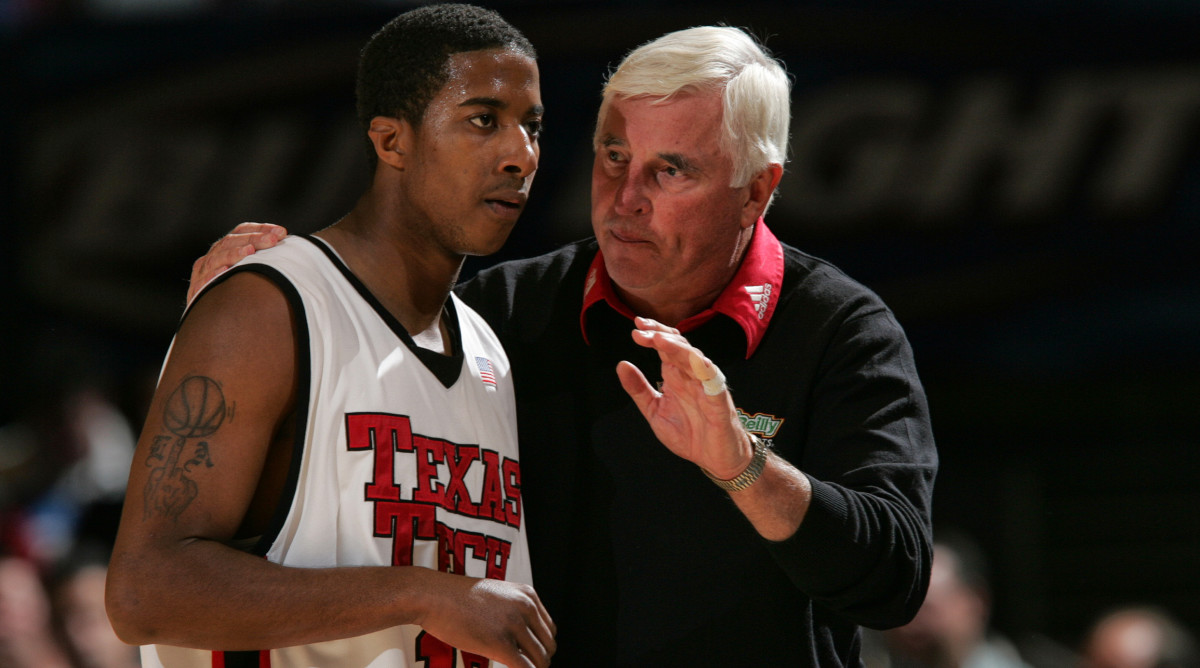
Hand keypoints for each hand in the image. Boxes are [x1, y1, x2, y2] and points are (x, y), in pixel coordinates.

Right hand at [187, 222, 287, 304]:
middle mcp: (213, 256)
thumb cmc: (235, 292)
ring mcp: (202, 272)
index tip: (281, 231)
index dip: (260, 229)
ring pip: (217, 258)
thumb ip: (264, 259)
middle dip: (254, 239)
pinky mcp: (196, 289)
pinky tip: (224, 271)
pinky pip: (203, 281)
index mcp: (225, 248)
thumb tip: (287, 246)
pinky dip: (213, 275)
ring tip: (249, 251)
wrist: (211, 318)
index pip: (241, 231)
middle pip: (231, 241)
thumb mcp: (248, 271)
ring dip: (233, 253)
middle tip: (273, 239)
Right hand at [419, 575, 555, 667]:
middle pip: (548, 645)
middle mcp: (525, 607)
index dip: (540, 647)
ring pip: (540, 659)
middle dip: (538, 661)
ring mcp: (514, 624)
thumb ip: (513, 609)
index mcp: (527, 594)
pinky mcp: (500, 643)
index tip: (529, 656)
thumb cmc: (456, 597)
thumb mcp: (496, 593)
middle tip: (522, 666)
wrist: (432, 596)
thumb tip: (522, 635)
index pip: (549, 629)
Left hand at [615, 317, 753, 479]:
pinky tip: (691, 358)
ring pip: (694, 357)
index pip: (665, 347)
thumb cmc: (689, 434)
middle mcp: (691, 375)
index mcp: (676, 376)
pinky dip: (702, 367)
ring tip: (658, 339)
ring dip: (677, 346)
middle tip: (641, 328)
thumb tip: (621, 364)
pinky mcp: (718, 399)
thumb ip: (638, 389)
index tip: (636, 326)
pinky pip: (713, 378)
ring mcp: (706, 385)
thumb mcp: (654, 411)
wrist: (715, 459)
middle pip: (679, 345)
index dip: (653, 333)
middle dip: (660, 334)